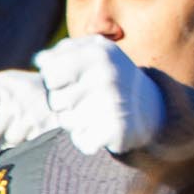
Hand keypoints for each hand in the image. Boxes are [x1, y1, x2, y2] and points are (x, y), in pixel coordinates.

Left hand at [0, 69, 58, 147]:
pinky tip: (32, 136)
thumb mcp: (7, 86)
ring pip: (8, 142)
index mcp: (5, 84)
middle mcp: (19, 98)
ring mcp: (34, 116)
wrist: (72, 92)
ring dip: (11, 143)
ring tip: (24, 130)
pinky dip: (23, 148)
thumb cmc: (30, 92)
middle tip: (10, 127)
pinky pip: (23, 149)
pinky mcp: (45, 132)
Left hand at [34, 37, 166, 154]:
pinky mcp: (118, 129)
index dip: (57, 82)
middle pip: (56, 101)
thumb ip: (62, 52)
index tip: (74, 82)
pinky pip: (82, 142)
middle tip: (89, 101)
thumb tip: (40, 62)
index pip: (50, 74)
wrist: (154, 107)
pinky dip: (88, 141)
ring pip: (66, 122)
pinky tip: (102, 131)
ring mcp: (113, 102)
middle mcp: (106, 75)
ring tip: (96, 114)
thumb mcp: (94, 54)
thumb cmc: (111, 77)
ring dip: (76, 123)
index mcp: (97, 52)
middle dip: (66, 105)